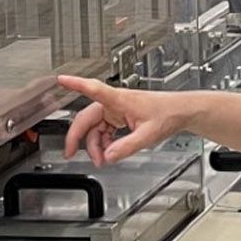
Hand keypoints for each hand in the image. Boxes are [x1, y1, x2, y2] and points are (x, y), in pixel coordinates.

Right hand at [56, 75, 188, 166]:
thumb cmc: (168, 114)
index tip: (61, 80)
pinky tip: (108, 152)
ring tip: (101, 159)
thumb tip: (108, 156)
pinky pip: (104, 130)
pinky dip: (103, 142)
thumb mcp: (148, 135)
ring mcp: (116, 110)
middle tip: (69, 153)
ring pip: (95, 128)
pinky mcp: (120, 117)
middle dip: (77, 137)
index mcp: (119, 100)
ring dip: (94, 144)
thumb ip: (126, 147)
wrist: (180, 111)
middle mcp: (115, 103)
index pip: (92, 89)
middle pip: (87, 118)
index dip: (75, 84)